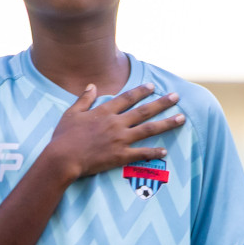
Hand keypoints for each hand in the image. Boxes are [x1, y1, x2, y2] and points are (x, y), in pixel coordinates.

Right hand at [42, 83, 184, 182]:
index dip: (141, 91)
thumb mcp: (71, 114)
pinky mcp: (121, 155)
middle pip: (143, 111)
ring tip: (182, 118)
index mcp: (104, 112)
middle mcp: (116, 124)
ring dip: (167, 123)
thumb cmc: (63, 137)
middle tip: (176, 97)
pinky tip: (165, 150)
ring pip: (149, 129)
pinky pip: (142, 153)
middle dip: (162, 103)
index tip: (153, 86)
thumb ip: (84, 99)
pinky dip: (154, 152)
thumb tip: (91, 86)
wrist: (62, 159)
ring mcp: (120, 139)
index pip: (127, 98)